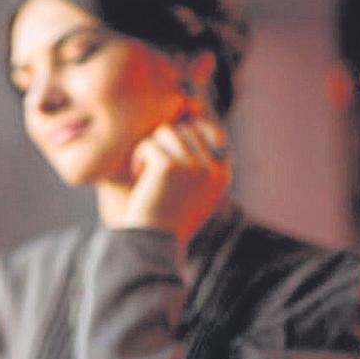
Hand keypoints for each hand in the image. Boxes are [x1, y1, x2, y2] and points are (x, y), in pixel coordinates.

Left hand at [117, 116, 230, 248]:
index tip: (169, 150)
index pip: (213, 132)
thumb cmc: (167, 219)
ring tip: (143, 171)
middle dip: (164, 143)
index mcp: (223, 175)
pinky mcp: (169, 166)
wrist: (152, 244)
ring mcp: (193, 166)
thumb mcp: (192, 191)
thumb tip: (193, 113)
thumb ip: (198, 161)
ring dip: (150, 147)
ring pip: (167, 131)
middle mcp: (213, 169)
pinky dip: (138, 157)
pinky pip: (149, 144)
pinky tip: (137, 176)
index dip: (189, 133)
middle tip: (151, 167)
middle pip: (186, 128)